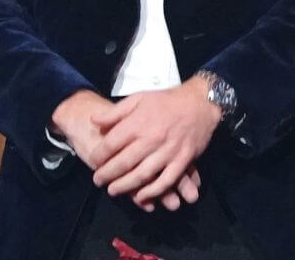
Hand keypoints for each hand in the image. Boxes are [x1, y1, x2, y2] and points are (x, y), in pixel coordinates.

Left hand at [51, 89, 202, 211]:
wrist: (201, 102)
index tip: (94, 160)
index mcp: (139, 122)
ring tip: (112, 190)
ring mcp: (168, 151)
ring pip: (142, 175)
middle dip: (106, 174)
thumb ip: (116, 111)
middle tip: (98, 180)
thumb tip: (93, 120)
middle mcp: (152, 138)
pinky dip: (152, 192)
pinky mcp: (183, 160)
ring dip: (124, 186)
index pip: (111, 144)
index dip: (99, 155)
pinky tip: (141, 196)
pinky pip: (166, 181)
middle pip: (123, 162)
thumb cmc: (168, 100)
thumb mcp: (139, 98)